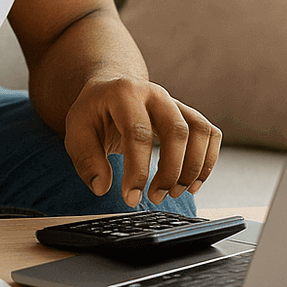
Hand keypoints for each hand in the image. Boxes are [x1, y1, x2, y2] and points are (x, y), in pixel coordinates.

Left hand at [63, 76, 221, 206]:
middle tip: (156, 197)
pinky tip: (192, 183)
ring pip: (199, 131)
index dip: (137, 169)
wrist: (110, 90)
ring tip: (175, 193)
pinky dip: (208, 161)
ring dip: (192, 168)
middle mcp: (154, 93)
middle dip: (170, 171)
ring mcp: (174, 102)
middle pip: (176, 130)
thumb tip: (102, 186)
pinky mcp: (187, 114)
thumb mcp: (77, 132)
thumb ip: (87, 160)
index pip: (137, 133)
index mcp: (124, 94)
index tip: (132, 197)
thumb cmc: (94, 113)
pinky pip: (209, 134)